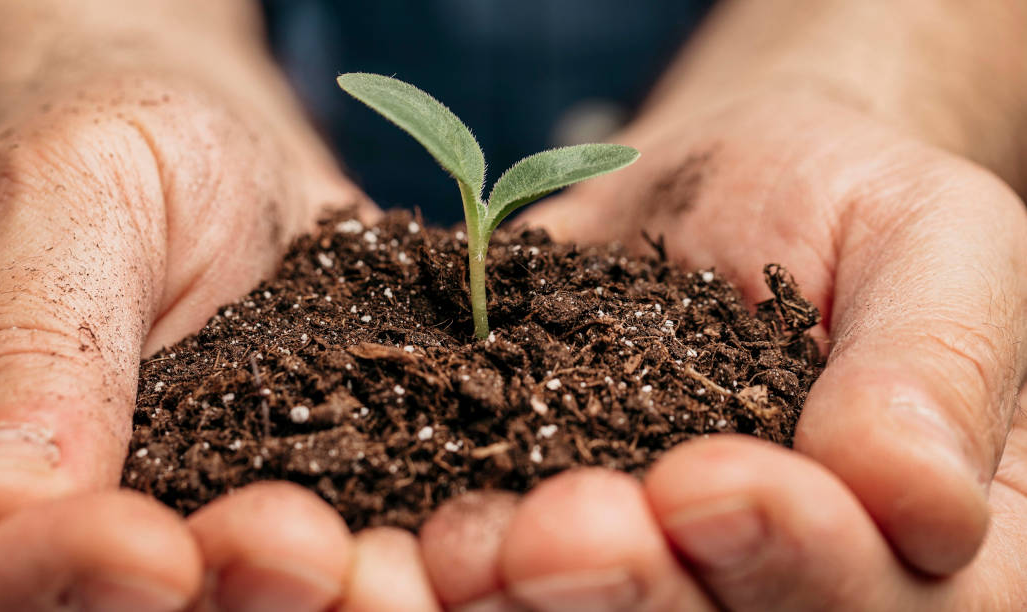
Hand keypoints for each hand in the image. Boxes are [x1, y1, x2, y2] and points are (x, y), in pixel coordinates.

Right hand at [0, 73, 436, 609]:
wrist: (219, 162)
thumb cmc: (111, 157)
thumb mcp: (55, 203)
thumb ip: (23, 348)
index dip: (42, 584)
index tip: (152, 548)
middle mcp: (77, 542)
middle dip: (237, 606)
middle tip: (318, 559)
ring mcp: (212, 548)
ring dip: (358, 607)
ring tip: (414, 567)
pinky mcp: (330, 523)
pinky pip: (381, 560)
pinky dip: (446, 563)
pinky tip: (501, 534)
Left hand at [407, 91, 1026, 609]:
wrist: (718, 191)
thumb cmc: (842, 202)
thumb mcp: (931, 241)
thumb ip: (934, 366)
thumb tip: (918, 499)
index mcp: (926, 551)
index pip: (879, 597)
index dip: (797, 558)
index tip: (710, 481)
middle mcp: (784, 587)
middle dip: (636, 593)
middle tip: (561, 529)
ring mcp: (662, 572)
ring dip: (527, 605)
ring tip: (468, 543)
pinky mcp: (550, 544)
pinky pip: (505, 580)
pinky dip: (451, 579)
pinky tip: (406, 542)